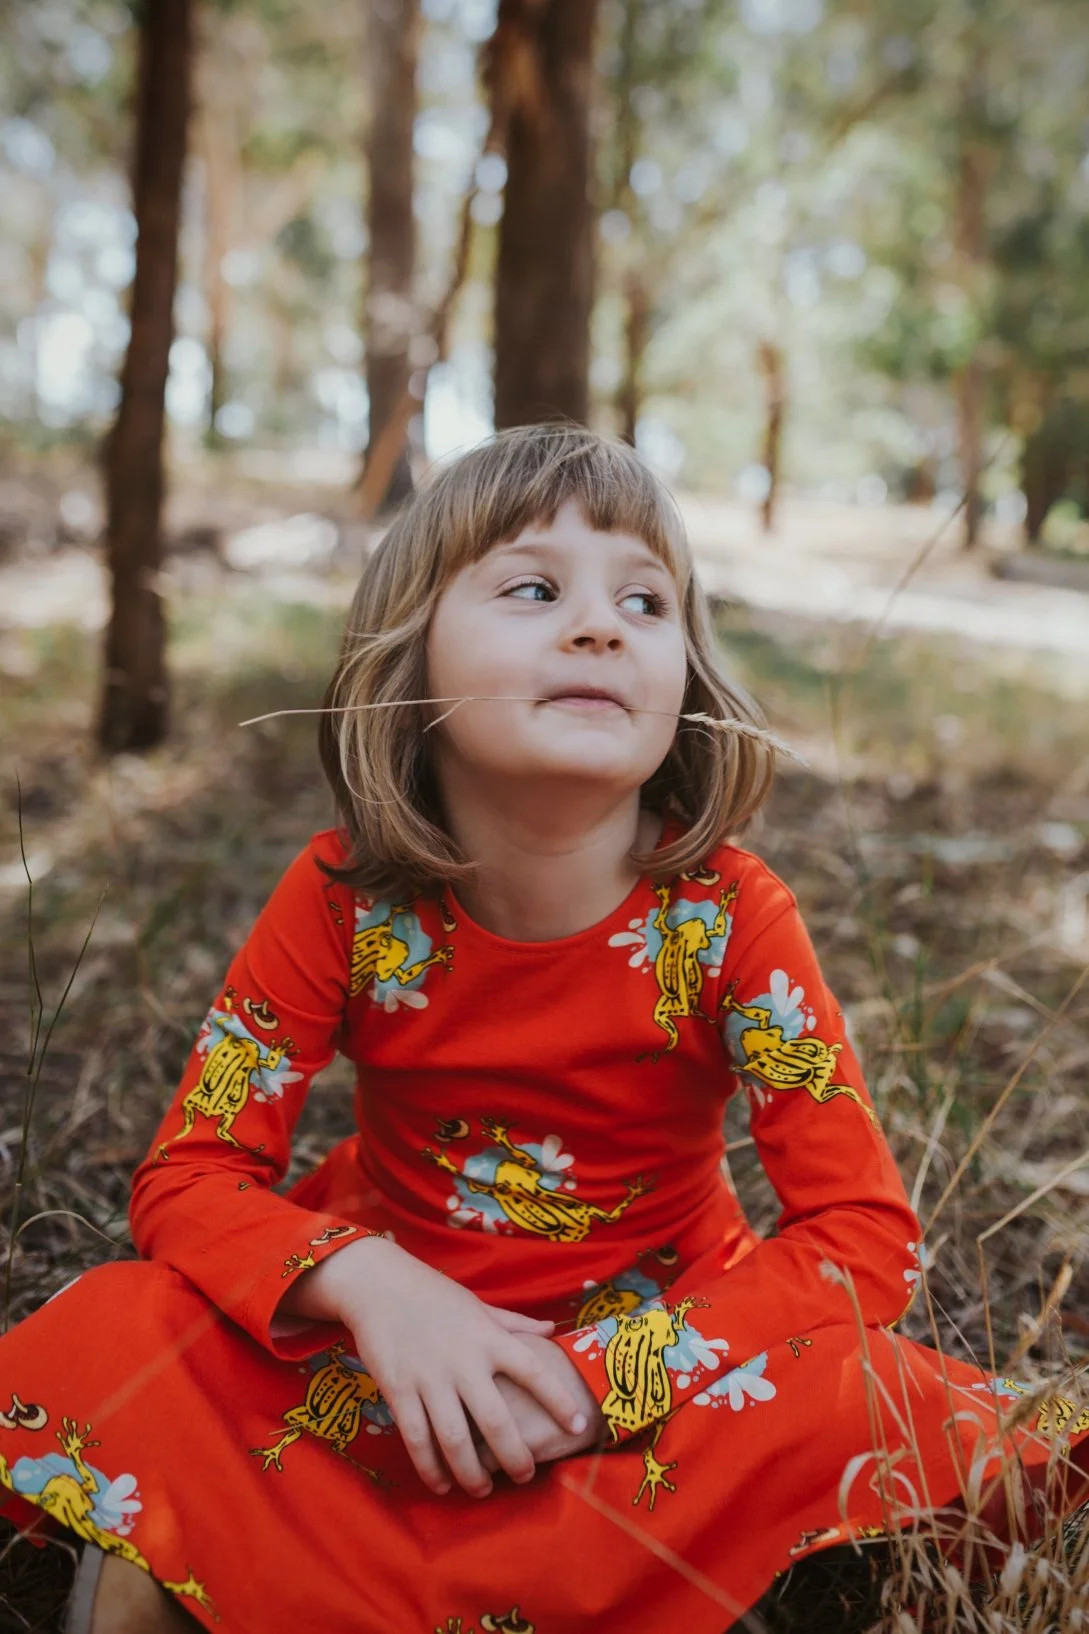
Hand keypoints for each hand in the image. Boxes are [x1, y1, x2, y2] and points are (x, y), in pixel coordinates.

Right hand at [284, 1237, 589, 1499]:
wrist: (378, 1285)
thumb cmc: (433, 1294)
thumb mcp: (479, 1304)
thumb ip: (514, 1323)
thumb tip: (552, 1330)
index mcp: (488, 1337)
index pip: (534, 1371)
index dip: (558, 1400)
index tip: (579, 1424)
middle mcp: (464, 1361)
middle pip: (496, 1420)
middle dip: (514, 1456)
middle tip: (525, 1476)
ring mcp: (430, 1377)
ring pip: (454, 1439)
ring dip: (471, 1472)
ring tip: (481, 1490)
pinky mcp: (399, 1390)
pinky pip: (417, 1438)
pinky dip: (430, 1467)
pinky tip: (441, 1484)